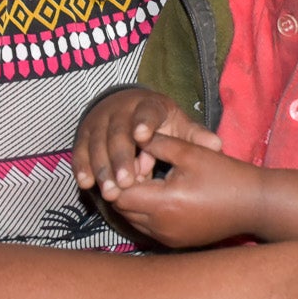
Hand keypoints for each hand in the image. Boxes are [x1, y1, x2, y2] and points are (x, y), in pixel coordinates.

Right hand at [73, 86, 219, 195]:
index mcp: (148, 105)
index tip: (143, 136)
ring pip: (98, 144)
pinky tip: (87, 184)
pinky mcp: (84, 133)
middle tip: (127, 183)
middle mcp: (121, 110)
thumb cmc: (159, 122)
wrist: (126, 107)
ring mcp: (100, 121)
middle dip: (121, 158)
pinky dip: (82, 166)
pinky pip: (80, 150)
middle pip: (118, 133)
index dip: (144, 123)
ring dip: (102, 168)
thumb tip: (217, 146)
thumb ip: (194, 136)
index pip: (146, 112)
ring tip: (110, 192)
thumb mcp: (178, 124)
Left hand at [107, 133, 264, 247]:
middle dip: (125, 189)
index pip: (121, 194)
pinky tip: (164, 197)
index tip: (133, 160)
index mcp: (163, 203)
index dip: (121, 176)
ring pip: (134, 220)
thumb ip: (159, 144)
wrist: (254, 204)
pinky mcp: (176, 243)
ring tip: (151, 182)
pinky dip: (148, 214)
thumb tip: (134, 135)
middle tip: (139, 169)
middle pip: (123, 209)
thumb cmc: (225, 175)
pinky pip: (149, 228)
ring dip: (136, 203)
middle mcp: (161, 226)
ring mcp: (168, 238)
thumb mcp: (191, 152)